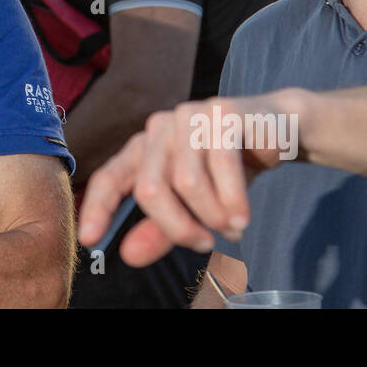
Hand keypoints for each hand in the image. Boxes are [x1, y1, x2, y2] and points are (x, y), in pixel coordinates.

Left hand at [77, 92, 299, 265]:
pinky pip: (221, 164)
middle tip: (205, 243)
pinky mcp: (222, 112)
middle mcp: (159, 129)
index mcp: (143, 149)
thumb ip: (161, 229)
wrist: (277, 130)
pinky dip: (233, 200)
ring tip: (233, 227)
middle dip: (178, 227)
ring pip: (185, 182)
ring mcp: (189, 116)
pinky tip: (241, 217)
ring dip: (212, 216)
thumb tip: (128, 255)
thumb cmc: (228, 170)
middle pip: (149, 190)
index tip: (89, 239)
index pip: (110, 177)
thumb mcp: (193, 206)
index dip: (97, 208)